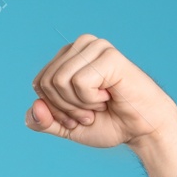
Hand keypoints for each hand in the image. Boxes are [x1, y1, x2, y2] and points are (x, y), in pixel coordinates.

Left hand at [24, 34, 176, 148]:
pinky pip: (79, 82)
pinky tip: (109, 96)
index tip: (78, 115)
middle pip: (46, 82)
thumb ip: (42, 121)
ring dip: (78, 105)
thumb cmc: (108, 123)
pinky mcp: (109, 55)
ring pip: (59, 81)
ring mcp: (95, 47)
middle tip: (90, 112)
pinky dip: (92, 99)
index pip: (38, 84)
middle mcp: (80, 46)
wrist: (141, 130)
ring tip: (99, 104)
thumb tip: (34, 107)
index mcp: (67, 57)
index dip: (54, 109)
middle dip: (65, 108)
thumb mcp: (65, 127)